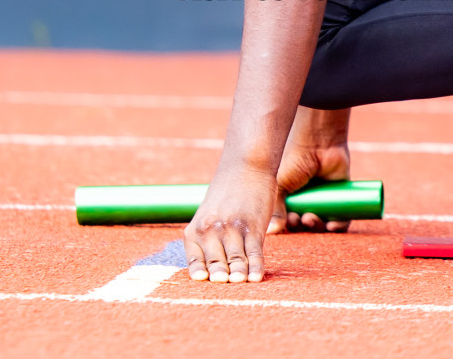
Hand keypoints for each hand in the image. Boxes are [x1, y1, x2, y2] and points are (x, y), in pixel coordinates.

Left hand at [183, 163, 274, 283]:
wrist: (246, 163)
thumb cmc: (228, 190)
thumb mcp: (209, 212)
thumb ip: (207, 236)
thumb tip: (212, 263)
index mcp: (196, 228)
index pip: (195, 259)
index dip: (200, 273)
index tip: (204, 282)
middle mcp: (211, 230)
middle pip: (215, 263)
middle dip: (219, 277)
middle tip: (222, 289)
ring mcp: (232, 229)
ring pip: (234, 261)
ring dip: (238, 276)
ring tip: (240, 285)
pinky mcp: (253, 227)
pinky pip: (254, 253)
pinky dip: (256, 267)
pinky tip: (257, 278)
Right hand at [270, 107, 351, 233]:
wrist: (318, 143)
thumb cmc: (294, 161)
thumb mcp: (280, 185)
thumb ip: (275, 208)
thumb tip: (272, 232)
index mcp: (289, 198)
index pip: (289, 221)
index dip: (289, 227)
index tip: (288, 223)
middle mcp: (306, 201)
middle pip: (306, 225)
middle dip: (303, 227)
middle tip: (300, 220)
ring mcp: (323, 200)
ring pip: (322, 224)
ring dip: (317, 227)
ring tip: (312, 219)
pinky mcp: (340, 198)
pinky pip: (341, 218)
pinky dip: (338, 225)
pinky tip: (331, 225)